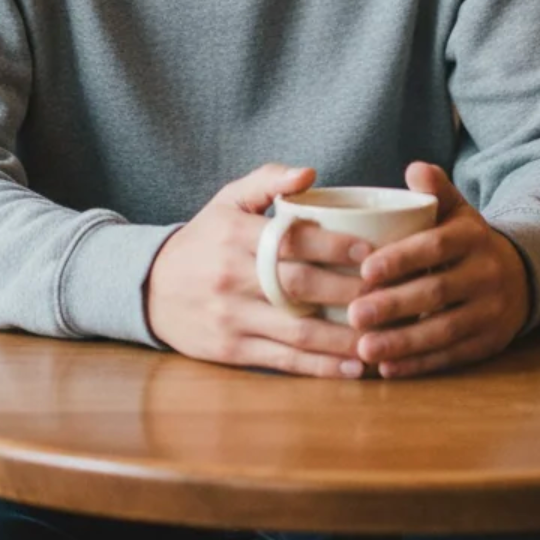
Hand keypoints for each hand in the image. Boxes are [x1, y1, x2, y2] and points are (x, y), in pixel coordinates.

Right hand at [145, 164, 372, 377]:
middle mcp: (232, 277)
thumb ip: (267, 181)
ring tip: (382, 337)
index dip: (334, 246)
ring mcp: (232, 317)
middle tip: (389, 293)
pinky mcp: (231, 350)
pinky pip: (282, 360)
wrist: (150, 288)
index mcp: (234, 236)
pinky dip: (320, 367)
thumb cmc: (203, 239)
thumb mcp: (226, 201)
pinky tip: (353, 366)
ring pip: (296, 330)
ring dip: (343, 337)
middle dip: (348, 291)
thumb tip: (310, 173)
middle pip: (299, 286)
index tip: (371, 250)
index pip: (291, 240)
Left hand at [347, 162, 529, 379]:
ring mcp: (491, 311)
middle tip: (354, 315)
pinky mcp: (489, 343)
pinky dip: (420, 364)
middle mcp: (487, 274)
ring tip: (364, 348)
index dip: (401, 259)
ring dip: (403, 343)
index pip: (436, 247)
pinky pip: (453, 356)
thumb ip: (435, 188)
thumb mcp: (457, 209)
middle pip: (436, 292)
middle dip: (393, 306)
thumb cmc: (465, 240)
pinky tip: (388, 368)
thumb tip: (414, 169)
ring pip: (444, 330)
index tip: (364, 271)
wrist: (519, 274)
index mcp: (472, 236)